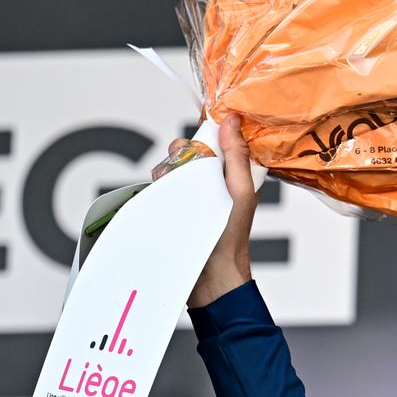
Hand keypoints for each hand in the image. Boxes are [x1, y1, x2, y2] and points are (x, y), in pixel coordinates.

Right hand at [152, 112, 259, 308]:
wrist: (210, 276)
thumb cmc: (231, 238)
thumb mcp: (240, 192)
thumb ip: (236, 156)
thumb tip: (232, 120)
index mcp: (232, 176)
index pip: (215, 142)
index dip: (204, 136)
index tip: (198, 142)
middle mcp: (211, 184)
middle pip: (187, 152)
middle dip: (180, 156)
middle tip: (182, 170)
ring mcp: (191, 197)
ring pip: (170, 168)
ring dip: (166, 174)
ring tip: (172, 191)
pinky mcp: (173, 208)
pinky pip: (159, 188)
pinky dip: (157, 188)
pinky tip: (161, 200)